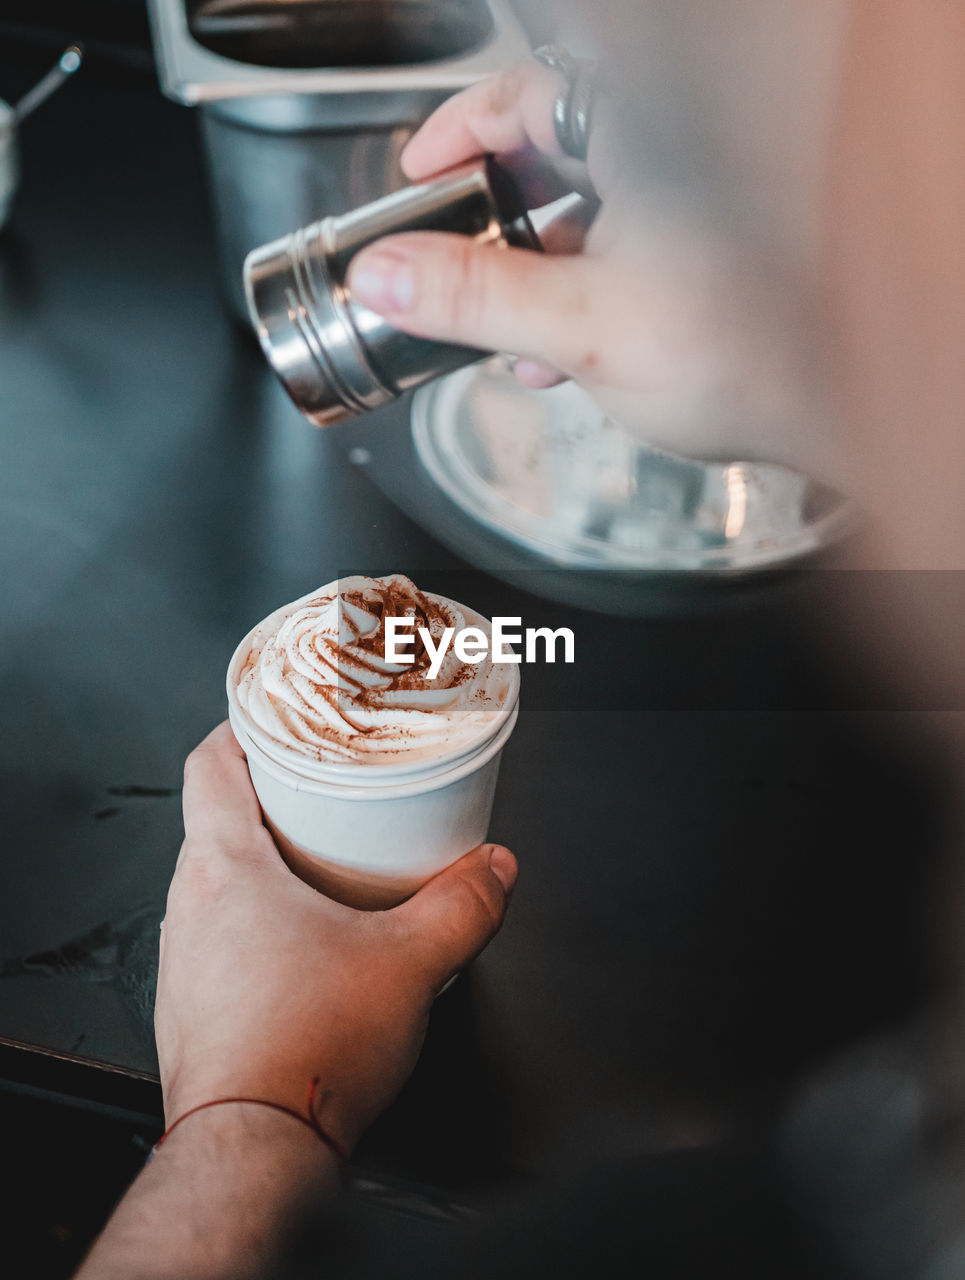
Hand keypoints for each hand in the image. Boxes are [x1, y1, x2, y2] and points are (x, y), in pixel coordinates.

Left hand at [156, 722, 516, 1153]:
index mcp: (225, 870)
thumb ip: (463, 904)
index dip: (241, 729)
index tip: (276, 718)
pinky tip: (305, 951)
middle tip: (324, 794)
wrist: (254, 1153)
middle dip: (270, 800)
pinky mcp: (194, 1009)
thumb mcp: (410, 961)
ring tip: (322, 869)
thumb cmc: (305, 1051)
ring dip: (263, 867)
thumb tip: (494, 871)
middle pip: (215, 821)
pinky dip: (256, 926)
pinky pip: (219, 940)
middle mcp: (189, 908)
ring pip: (215, 884)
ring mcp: (185, 962)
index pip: (209, 764)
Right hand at [346, 60, 835, 480]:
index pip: (522, 94)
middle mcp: (673, 157)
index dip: (458, 132)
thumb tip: (388, 273)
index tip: (419, 173)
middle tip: (449, 260)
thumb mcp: (579, 327)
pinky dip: (582, 296)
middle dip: (492, 224)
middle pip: (549, 161)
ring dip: (533, 275)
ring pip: (585, 217)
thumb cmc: (750, 355)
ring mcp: (691, 208)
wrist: (838, 413)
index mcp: (642, 135)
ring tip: (501, 332)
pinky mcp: (704, 256)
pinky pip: (623, 256)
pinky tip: (560, 356)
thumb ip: (473, 297)